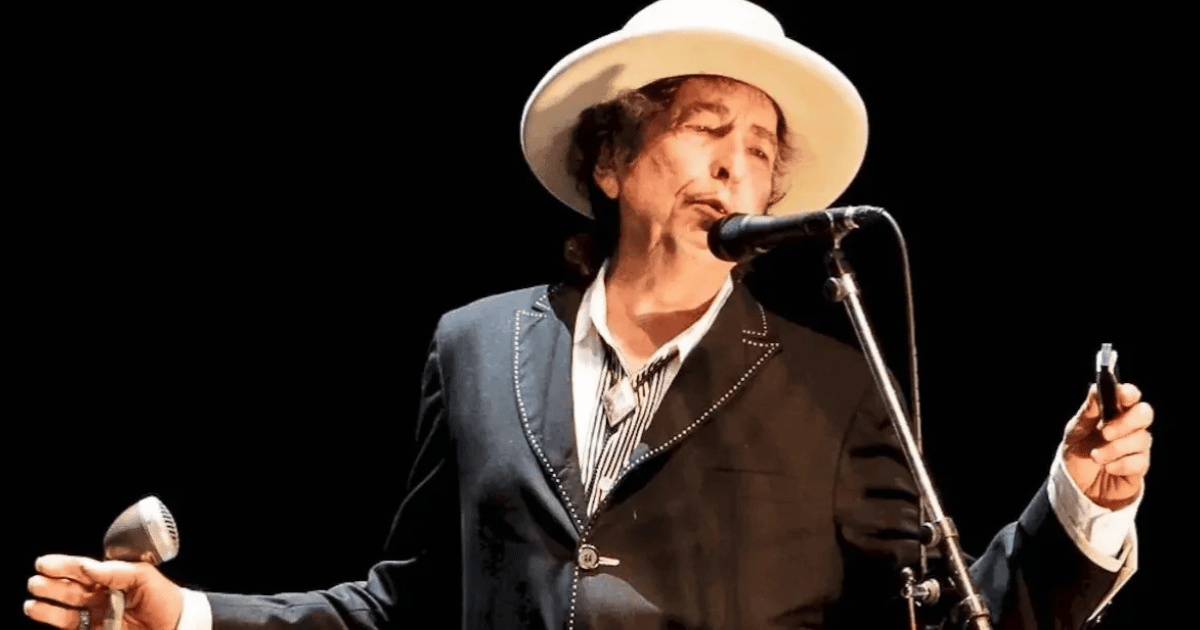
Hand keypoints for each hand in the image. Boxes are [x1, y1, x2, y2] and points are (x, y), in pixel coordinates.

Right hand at [24, 555, 182, 629]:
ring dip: (47, 602)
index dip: (64, 565)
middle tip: (37, 579)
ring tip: (33, 596)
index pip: (84, 570)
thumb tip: (86, 565)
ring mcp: (97, 615)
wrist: (178, 626)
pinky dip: (52, 617)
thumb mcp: (143, 576)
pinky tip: (37, 610)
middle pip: (71, 588)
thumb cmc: (165, 599)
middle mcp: (102, 595)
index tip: (45, 563)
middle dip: (52, 583)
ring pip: (66, 607)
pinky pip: (70, 625)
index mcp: (114, 578)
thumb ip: (114, 571)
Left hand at [1062, 383, 1152, 510]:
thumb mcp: (1075, 431)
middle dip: (1126, 422)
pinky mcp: (1140, 466)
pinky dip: (1120, 464)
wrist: (1078, 487)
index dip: (1129, 392)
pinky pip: (1139, 461)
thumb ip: (1088, 412)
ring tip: (1096, 456)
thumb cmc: (1078, 453)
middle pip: (1144, 413)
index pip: (1129, 396)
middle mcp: (1130, 427)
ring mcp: (1137, 447)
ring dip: (1114, 449)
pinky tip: (1108, 468)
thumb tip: (1095, 389)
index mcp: (1113, 413)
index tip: (1121, 394)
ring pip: (1141, 439)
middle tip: (1105, 433)